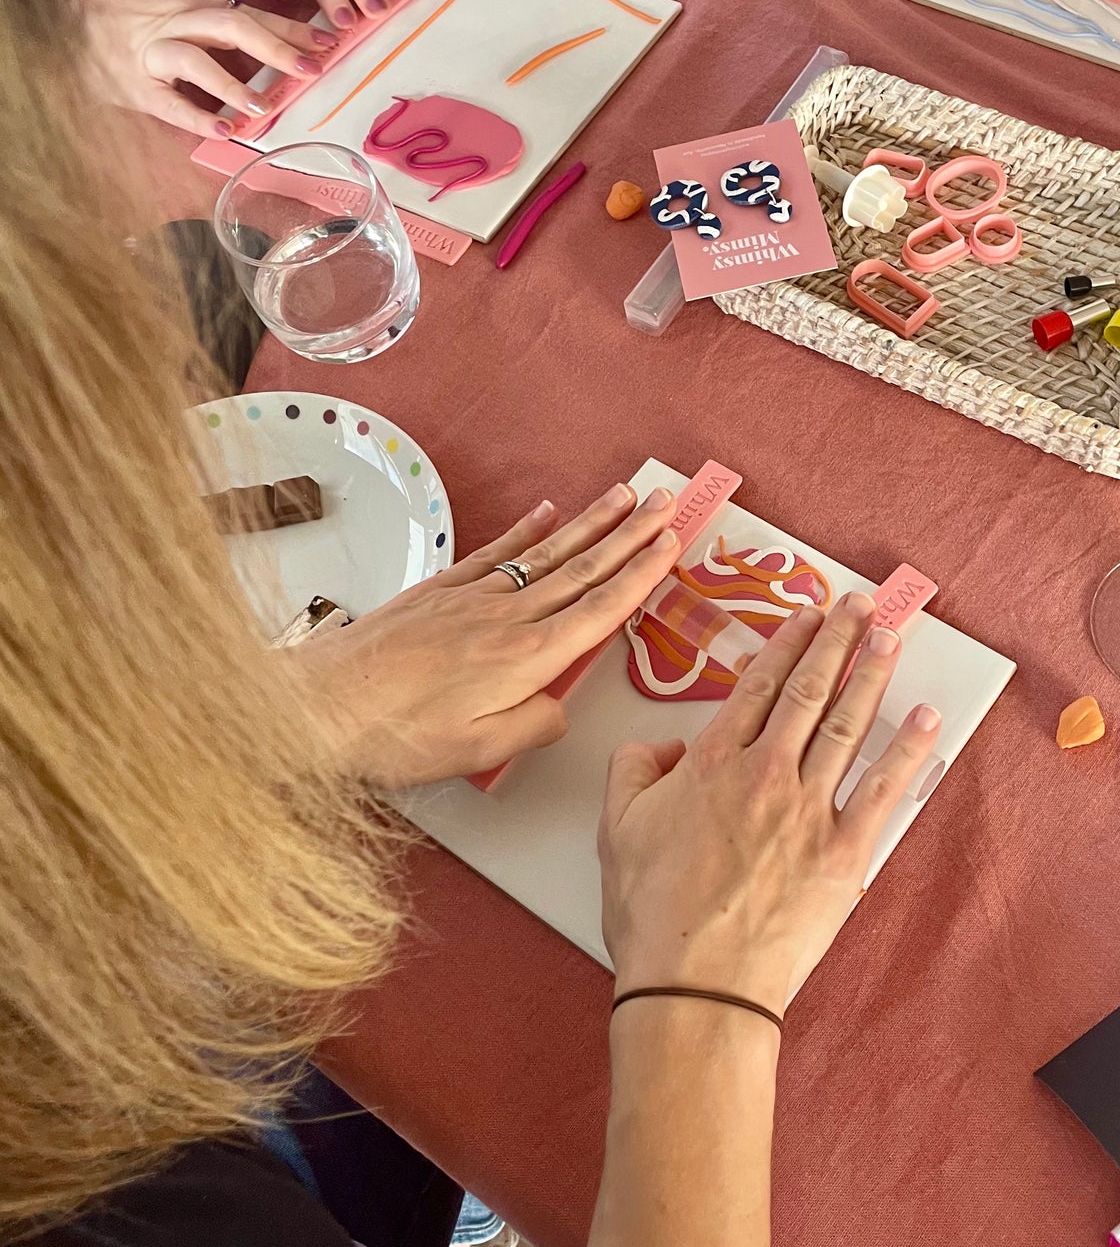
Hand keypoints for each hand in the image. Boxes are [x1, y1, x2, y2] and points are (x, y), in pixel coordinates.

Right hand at [77, 0, 330, 134]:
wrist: (60, 17)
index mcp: (189, 5)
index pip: (247, 13)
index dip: (288, 26)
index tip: (325, 40)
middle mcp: (176, 27)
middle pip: (233, 30)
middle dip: (277, 47)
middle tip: (314, 66)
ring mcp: (154, 57)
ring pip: (197, 63)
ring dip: (234, 85)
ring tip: (266, 105)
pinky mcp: (137, 87)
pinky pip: (168, 103)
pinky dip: (196, 118)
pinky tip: (224, 131)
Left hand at [290, 483, 680, 787]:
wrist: (321, 703)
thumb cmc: (396, 733)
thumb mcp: (480, 750)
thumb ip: (534, 725)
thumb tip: (559, 706)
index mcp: (528, 656)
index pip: (601, 607)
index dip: (641, 574)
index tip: (671, 544)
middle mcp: (508, 616)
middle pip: (583, 568)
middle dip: (630, 534)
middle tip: (665, 502)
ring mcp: (473, 597)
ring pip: (546, 553)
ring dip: (590, 523)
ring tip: (623, 496)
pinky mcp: (440, 591)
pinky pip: (497, 553)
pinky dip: (526, 531)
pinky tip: (547, 513)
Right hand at [601, 593, 942, 1014]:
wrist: (695, 986)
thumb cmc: (652, 915)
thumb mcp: (616, 830)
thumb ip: (634, 770)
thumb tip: (663, 746)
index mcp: (711, 763)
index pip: (759, 685)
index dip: (788, 643)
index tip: (808, 615)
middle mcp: (765, 773)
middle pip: (809, 690)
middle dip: (838, 640)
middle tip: (860, 606)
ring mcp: (808, 811)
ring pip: (847, 725)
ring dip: (873, 675)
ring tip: (891, 639)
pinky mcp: (843, 853)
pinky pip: (883, 789)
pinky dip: (907, 749)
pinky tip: (924, 718)